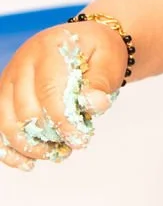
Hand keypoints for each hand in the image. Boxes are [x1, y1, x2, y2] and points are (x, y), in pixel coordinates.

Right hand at [0, 22, 124, 170]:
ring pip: (6, 121)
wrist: (83, 42)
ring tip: (54, 153)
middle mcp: (23, 61)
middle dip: (47, 136)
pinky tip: (26, 163)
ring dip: (28, 145)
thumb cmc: (96, 52)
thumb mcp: (108, 59)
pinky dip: (8, 149)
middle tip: (70, 147)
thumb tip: (95, 104)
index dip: (62, 121)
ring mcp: (10, 77)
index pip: (49, 91)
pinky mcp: (5, 93)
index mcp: (50, 48)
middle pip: (25, 109)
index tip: (79, 140)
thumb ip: (101, 82)